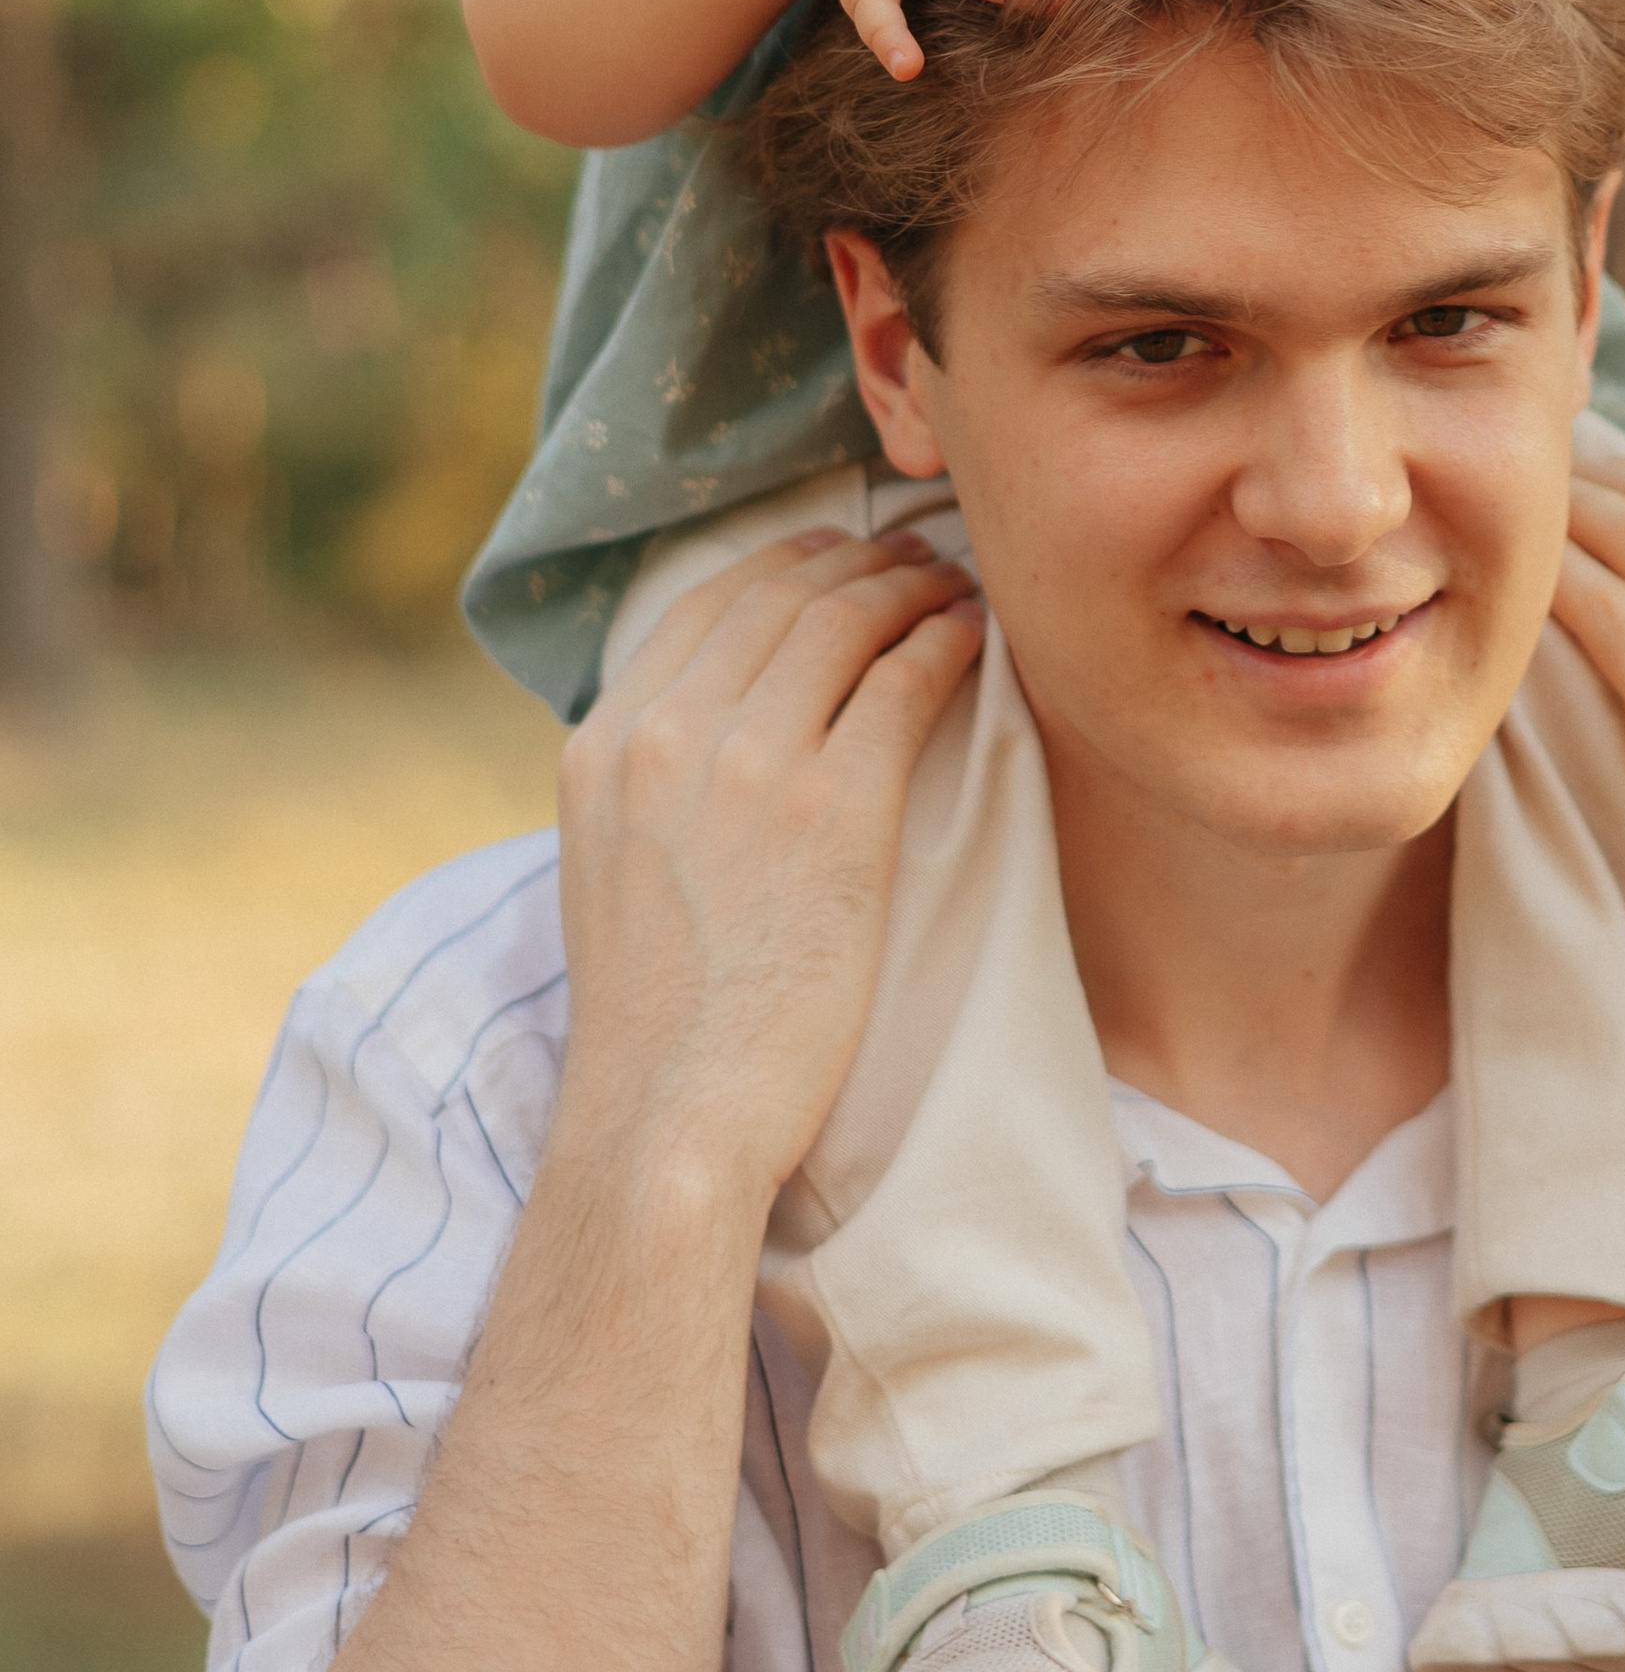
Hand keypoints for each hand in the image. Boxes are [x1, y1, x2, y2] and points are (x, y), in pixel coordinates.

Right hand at [554, 528, 982, 1198]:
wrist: (670, 1112)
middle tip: (912, 559)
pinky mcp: (838, 806)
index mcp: (603, 742)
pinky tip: (973, 639)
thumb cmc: (654, 1018)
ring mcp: (753, 763)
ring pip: (849, 619)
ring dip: (911, 588)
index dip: (784, 564)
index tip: (835, 559)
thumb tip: (701, 722)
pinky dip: (948, 642)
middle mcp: (668, 733)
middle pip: (782, 594)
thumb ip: (646, 778)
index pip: (703, 602)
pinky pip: (906, 680)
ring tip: (953, 589)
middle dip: (859, 562)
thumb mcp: (607, 864)